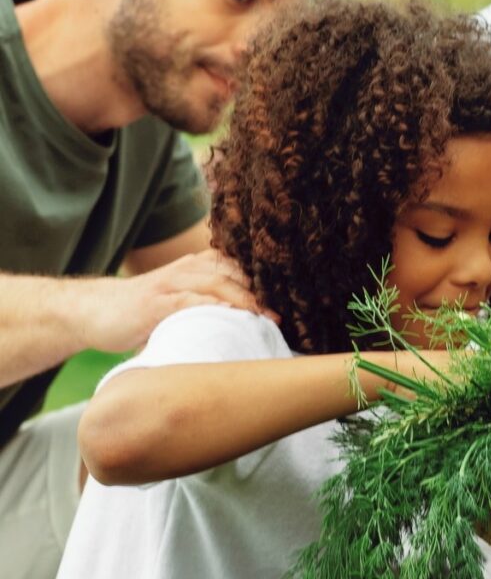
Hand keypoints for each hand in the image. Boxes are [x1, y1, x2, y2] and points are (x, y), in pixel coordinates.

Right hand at [75, 249, 272, 353]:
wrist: (94, 311)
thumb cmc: (144, 311)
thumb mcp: (182, 302)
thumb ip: (211, 306)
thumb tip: (248, 329)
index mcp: (198, 267)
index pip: (240, 266)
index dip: (264, 279)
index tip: (290, 296)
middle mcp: (187, 270)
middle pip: (234, 273)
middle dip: (261, 290)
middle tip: (284, 310)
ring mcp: (170, 285)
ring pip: (215, 284)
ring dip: (242, 299)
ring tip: (264, 315)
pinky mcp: (154, 303)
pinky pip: (186, 301)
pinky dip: (208, 306)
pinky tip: (226, 315)